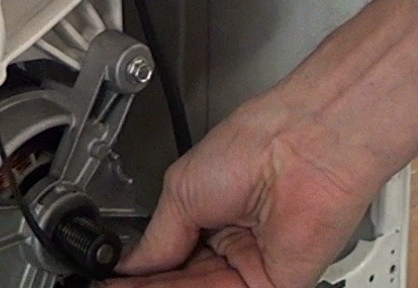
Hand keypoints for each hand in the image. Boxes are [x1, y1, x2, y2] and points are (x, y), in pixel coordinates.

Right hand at [108, 94, 383, 287]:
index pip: (170, 259)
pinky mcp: (278, 285)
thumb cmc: (258, 144)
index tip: (115, 278)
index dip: (141, 272)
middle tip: (115, 285)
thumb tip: (129, 265)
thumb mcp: (182, 190)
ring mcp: (254, 267)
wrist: (302, 145)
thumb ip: (157, 240)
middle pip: (183, 280)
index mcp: (213, 216)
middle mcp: (234, 244)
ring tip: (126, 286)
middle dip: (147, 284)